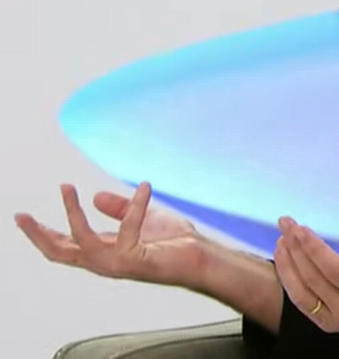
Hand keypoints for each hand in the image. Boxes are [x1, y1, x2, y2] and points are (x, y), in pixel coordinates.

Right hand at [14, 182, 204, 286]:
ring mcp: (119, 265)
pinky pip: (127, 230)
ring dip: (71, 214)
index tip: (22, 217)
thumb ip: (120, 209)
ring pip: (81, 243)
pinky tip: (144, 188)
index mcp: (104, 252)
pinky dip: (135, 208)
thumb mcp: (144, 218)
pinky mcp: (137, 262)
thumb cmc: (175, 243)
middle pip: (60, 253)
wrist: (202, 257)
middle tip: (21, 216)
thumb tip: (95, 195)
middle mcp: (106, 262)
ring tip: (66, 187)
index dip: (42, 233)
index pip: (65, 246)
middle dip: (38, 234)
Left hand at [274, 217, 338, 338]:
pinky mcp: (328, 322)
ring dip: (287, 265)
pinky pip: (302, 302)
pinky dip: (289, 281)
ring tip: (281, 240)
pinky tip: (285, 262)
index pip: (334, 271)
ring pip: (302, 293)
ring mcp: (336, 319)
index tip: (301, 230)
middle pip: (314, 279)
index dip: (315, 250)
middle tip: (287, 225)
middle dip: (297, 249)